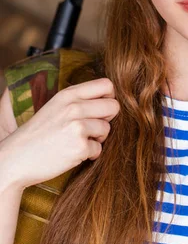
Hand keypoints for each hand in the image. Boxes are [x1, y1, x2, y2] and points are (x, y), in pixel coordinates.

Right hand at [0, 78, 119, 189]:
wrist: (16, 158)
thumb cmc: (39, 134)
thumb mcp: (55, 107)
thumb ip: (79, 101)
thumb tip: (110, 100)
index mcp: (68, 94)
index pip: (106, 85)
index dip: (108, 98)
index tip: (100, 109)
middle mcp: (74, 107)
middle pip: (114, 106)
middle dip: (107, 119)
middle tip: (91, 128)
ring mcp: (77, 127)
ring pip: (107, 129)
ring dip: (98, 138)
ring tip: (78, 141)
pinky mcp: (79, 147)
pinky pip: (99, 149)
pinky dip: (89, 154)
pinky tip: (73, 154)